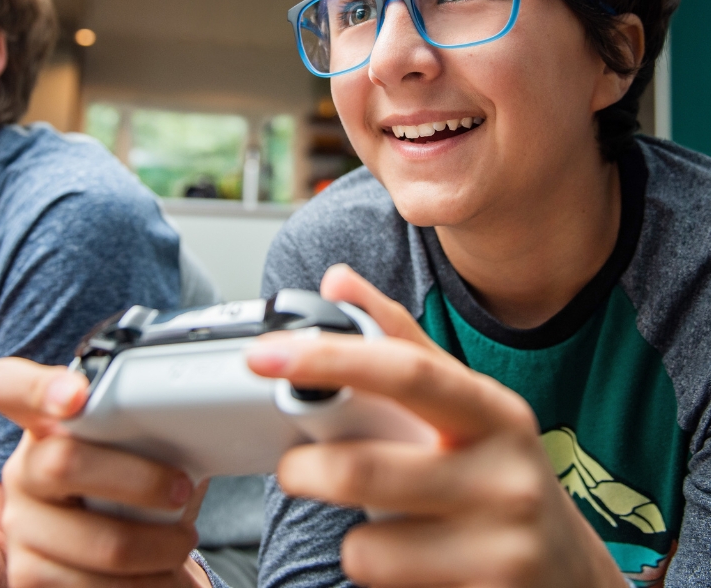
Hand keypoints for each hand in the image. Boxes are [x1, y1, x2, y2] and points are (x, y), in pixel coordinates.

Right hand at [0, 358, 210, 586]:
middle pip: (65, 463)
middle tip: (181, 490)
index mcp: (46, 421)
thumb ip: (143, 424)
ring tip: (181, 543)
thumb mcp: (139, 446)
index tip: (77, 394)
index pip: (9, 386)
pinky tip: (160, 574)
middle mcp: (22, 470)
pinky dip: (146, 584)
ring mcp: (19, 527)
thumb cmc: (139, 487)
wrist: (123, 557)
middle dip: (140, 480)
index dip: (38, 387)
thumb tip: (192, 416)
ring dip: (158, 549)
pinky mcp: (28, 578)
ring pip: (99, 542)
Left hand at [246, 264, 625, 587]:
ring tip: (371, 520)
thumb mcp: (463, 403)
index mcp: (492, 411)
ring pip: (368, 546)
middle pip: (368, 469)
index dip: (330, 358)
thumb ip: (398, 339)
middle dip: (306, 470)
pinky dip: (378, 572)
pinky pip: (387, 586)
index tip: (267, 354)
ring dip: (350, 534)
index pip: (404, 372)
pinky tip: (410, 562)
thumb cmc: (497, 472)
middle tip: (294, 465)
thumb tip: (336, 280)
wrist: (569, 573)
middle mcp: (505, 475)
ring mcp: (502, 547)